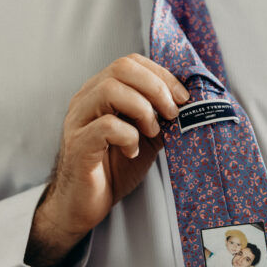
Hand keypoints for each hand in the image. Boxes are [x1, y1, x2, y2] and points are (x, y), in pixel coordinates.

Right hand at [27, 54, 187, 266]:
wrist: (86, 204)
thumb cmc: (114, 168)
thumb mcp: (146, 137)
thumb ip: (161, 117)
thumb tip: (189, 104)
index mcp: (101, 91)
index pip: (131, 62)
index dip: (161, 74)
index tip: (182, 97)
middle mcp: (86, 99)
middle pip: (121, 68)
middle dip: (156, 87)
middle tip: (172, 112)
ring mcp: (78, 120)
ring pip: (110, 89)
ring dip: (142, 108)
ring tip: (152, 131)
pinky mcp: (78, 145)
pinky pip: (105, 126)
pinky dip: (128, 136)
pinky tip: (132, 151)